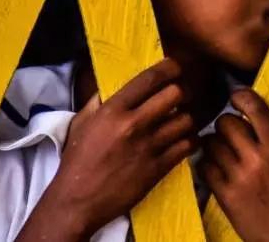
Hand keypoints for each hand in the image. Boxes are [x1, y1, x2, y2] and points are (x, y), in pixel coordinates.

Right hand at [16, 58, 195, 240]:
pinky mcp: (159, 168)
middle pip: (176, 94)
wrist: (77, 201)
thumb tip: (112, 86)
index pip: (149, 79)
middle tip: (180, 97)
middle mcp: (134, 124)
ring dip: (187, 118)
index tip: (175, 66)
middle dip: (181, 92)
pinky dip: (191, 140)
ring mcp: (149, 147)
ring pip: (187, 120)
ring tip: (183, 120)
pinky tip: (186, 140)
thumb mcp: (81, 124)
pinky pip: (188, 145)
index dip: (169, 67)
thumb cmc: (77, 161)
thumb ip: (98, 102)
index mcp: (114, 110)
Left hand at [201, 89, 268, 241]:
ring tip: (223, 146)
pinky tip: (216, 164)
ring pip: (211, 144)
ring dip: (215, 141)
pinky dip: (206, 162)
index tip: (238, 97)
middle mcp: (256, 160)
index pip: (254, 109)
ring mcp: (237, 179)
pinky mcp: (224, 196)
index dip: (241, 96)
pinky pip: (204, 167)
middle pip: (225, 123)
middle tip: (233, 128)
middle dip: (227, 121)